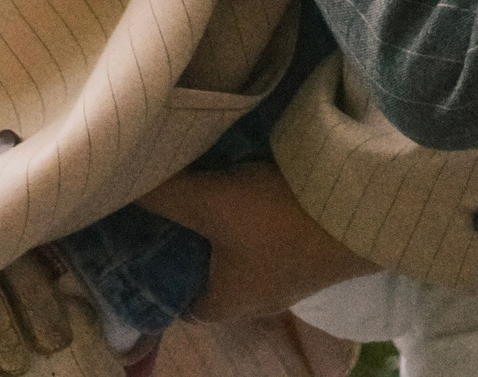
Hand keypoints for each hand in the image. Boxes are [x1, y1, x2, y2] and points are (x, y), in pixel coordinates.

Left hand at [135, 164, 378, 322]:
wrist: (364, 209)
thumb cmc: (280, 219)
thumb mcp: (211, 202)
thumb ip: (163, 195)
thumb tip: (114, 178)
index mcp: (220, 305)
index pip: (168, 293)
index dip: (147, 260)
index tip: (131, 221)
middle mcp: (251, 299)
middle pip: (200, 267)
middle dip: (181, 232)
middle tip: (159, 187)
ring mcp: (283, 274)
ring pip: (232, 247)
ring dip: (216, 217)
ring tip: (194, 172)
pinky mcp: (307, 247)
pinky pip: (263, 232)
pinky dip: (248, 209)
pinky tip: (241, 172)